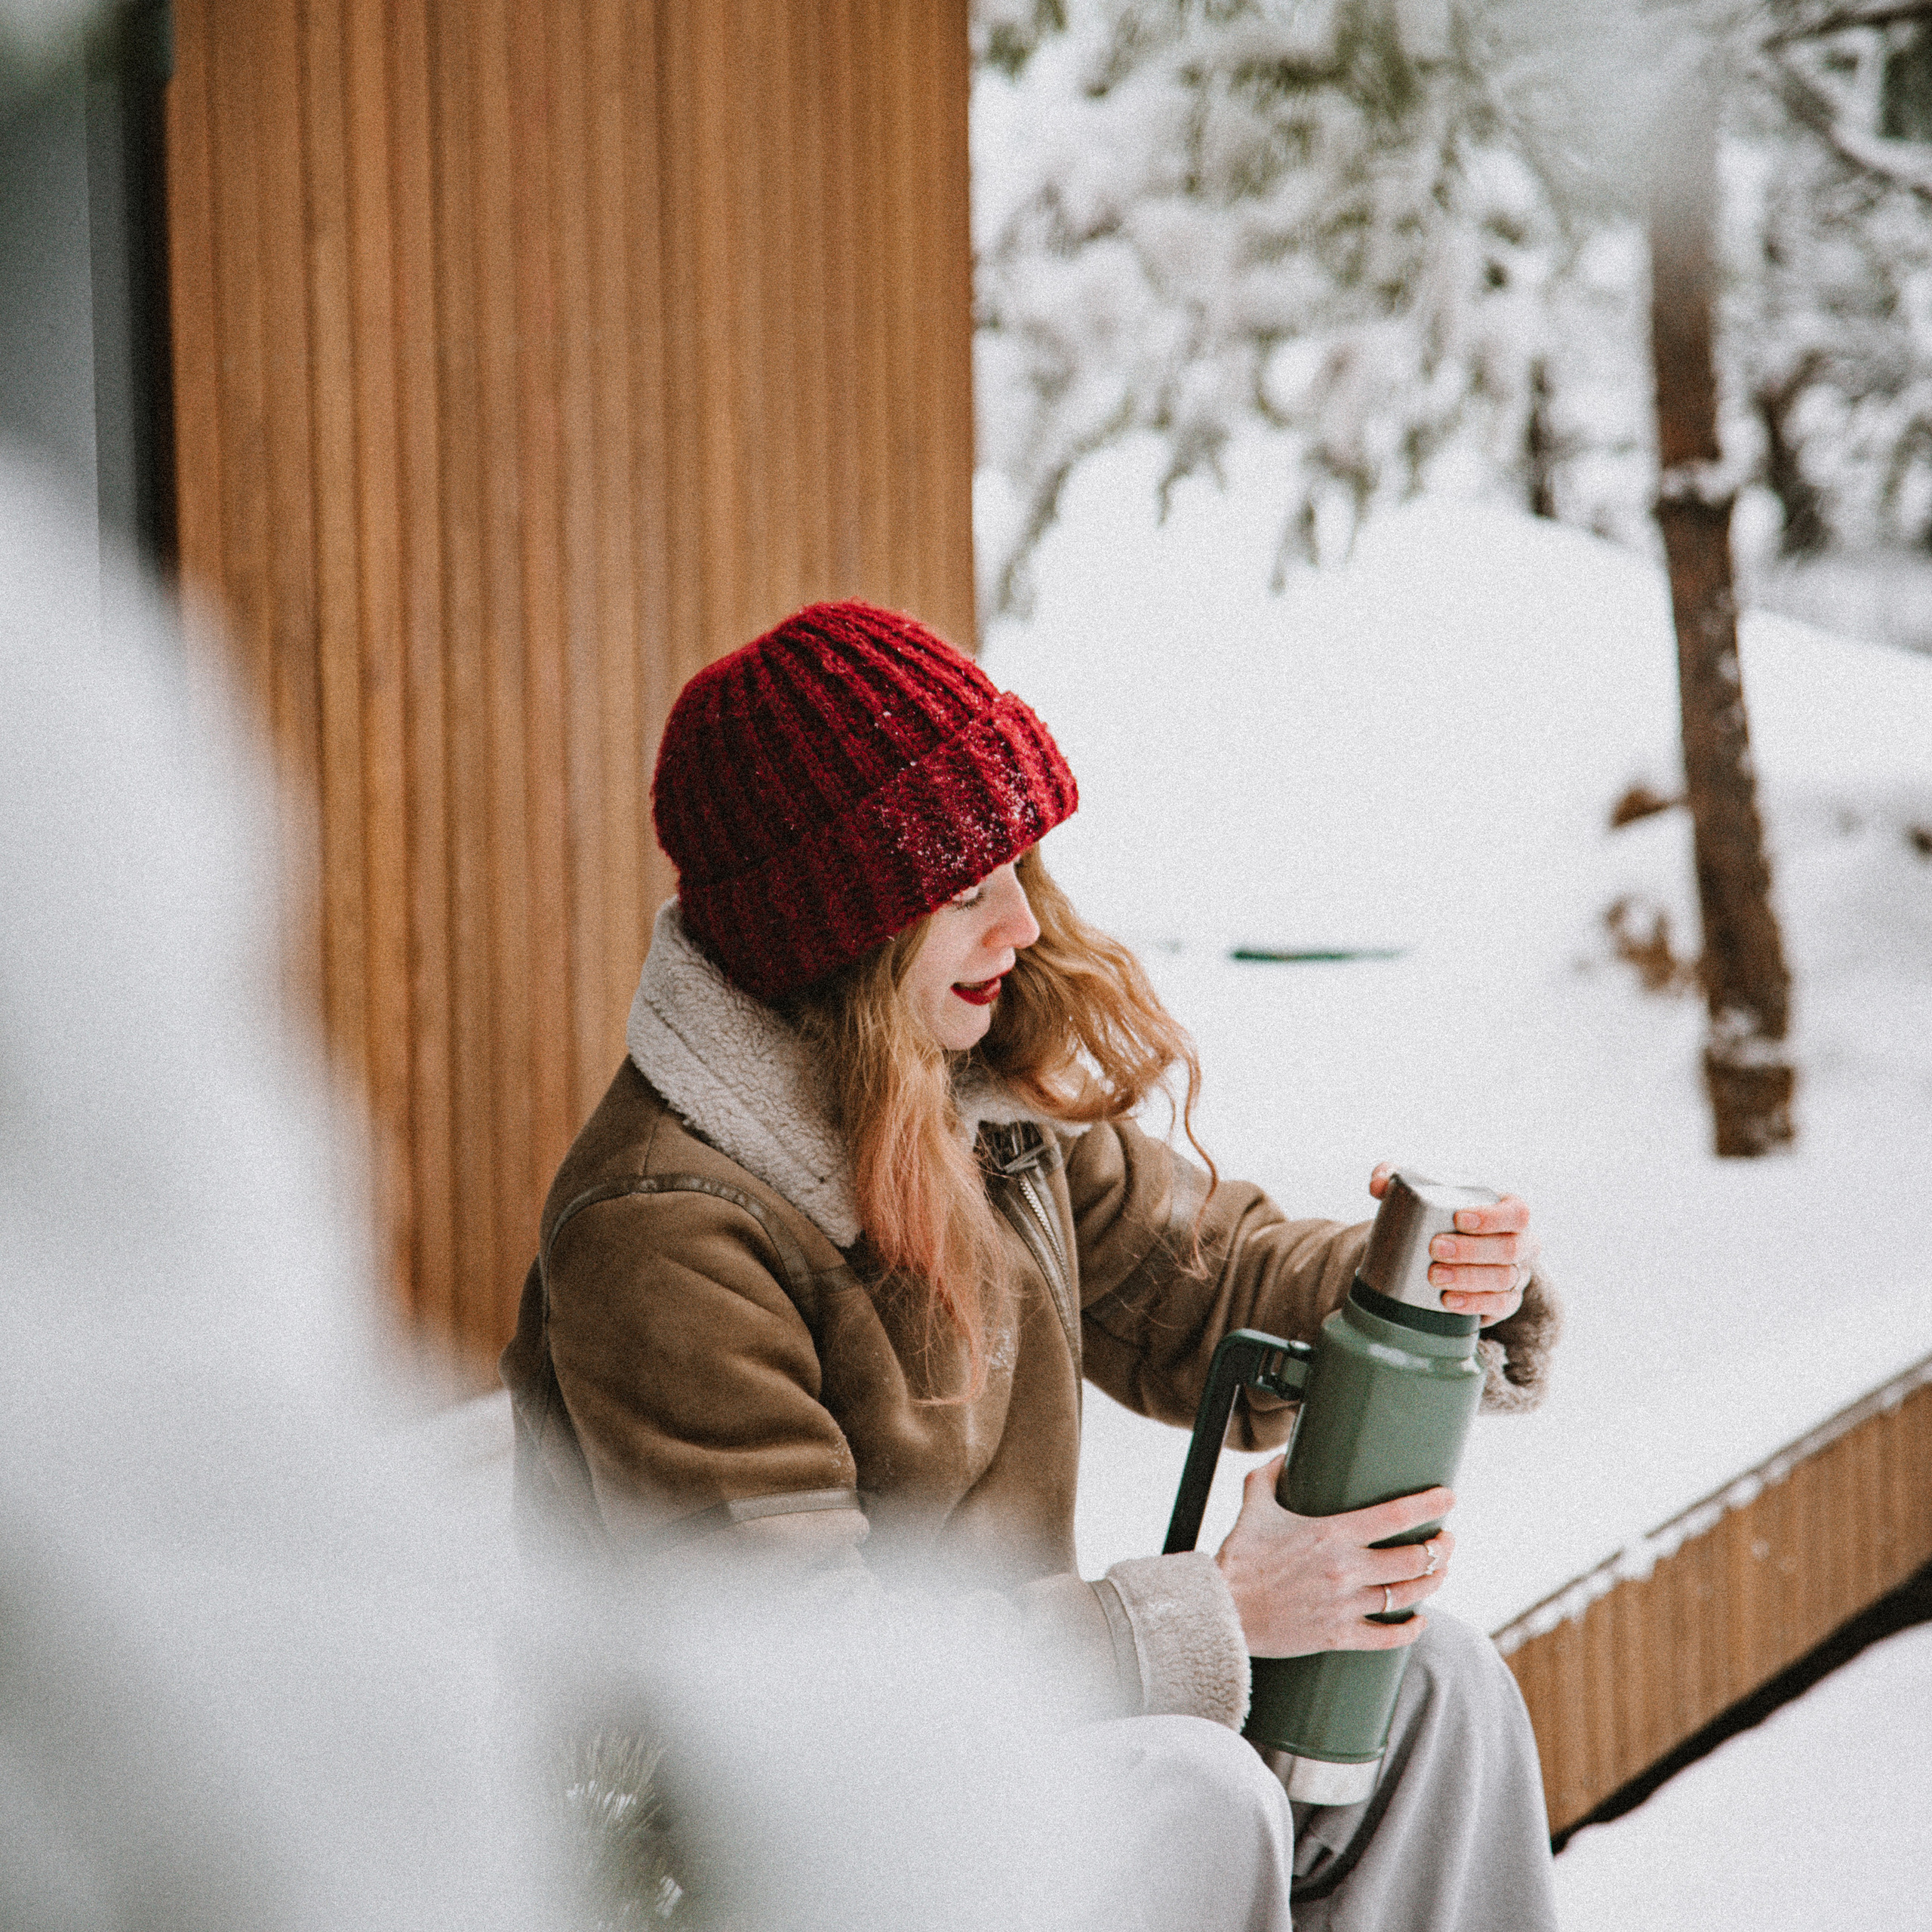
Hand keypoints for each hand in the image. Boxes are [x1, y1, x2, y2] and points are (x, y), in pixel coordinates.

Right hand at [1215, 1458, 1454, 1656]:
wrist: (1222, 1612)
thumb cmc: (1238, 1558)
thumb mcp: (1254, 1506)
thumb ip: (1270, 1476)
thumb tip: (1285, 1454)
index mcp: (1331, 1533)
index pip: (1394, 1516)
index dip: (1429, 1505)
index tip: (1449, 1497)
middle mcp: (1345, 1569)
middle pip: (1414, 1559)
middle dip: (1441, 1548)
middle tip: (1448, 1539)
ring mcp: (1345, 1605)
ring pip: (1408, 1595)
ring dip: (1433, 1583)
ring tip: (1441, 1571)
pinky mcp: (1338, 1636)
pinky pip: (1388, 1638)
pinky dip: (1411, 1630)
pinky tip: (1420, 1619)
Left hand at [1369, 1164, 1537, 1326]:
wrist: (1446, 1250)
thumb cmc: (1440, 1215)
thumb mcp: (1423, 1191)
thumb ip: (1395, 1177)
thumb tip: (1377, 1185)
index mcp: (1510, 1211)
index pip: (1517, 1213)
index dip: (1493, 1217)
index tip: (1458, 1218)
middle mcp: (1522, 1244)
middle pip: (1510, 1249)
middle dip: (1472, 1250)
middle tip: (1436, 1249)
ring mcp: (1517, 1274)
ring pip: (1505, 1280)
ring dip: (1470, 1280)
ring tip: (1435, 1277)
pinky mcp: (1506, 1301)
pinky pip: (1500, 1306)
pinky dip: (1475, 1304)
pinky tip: (1449, 1302)